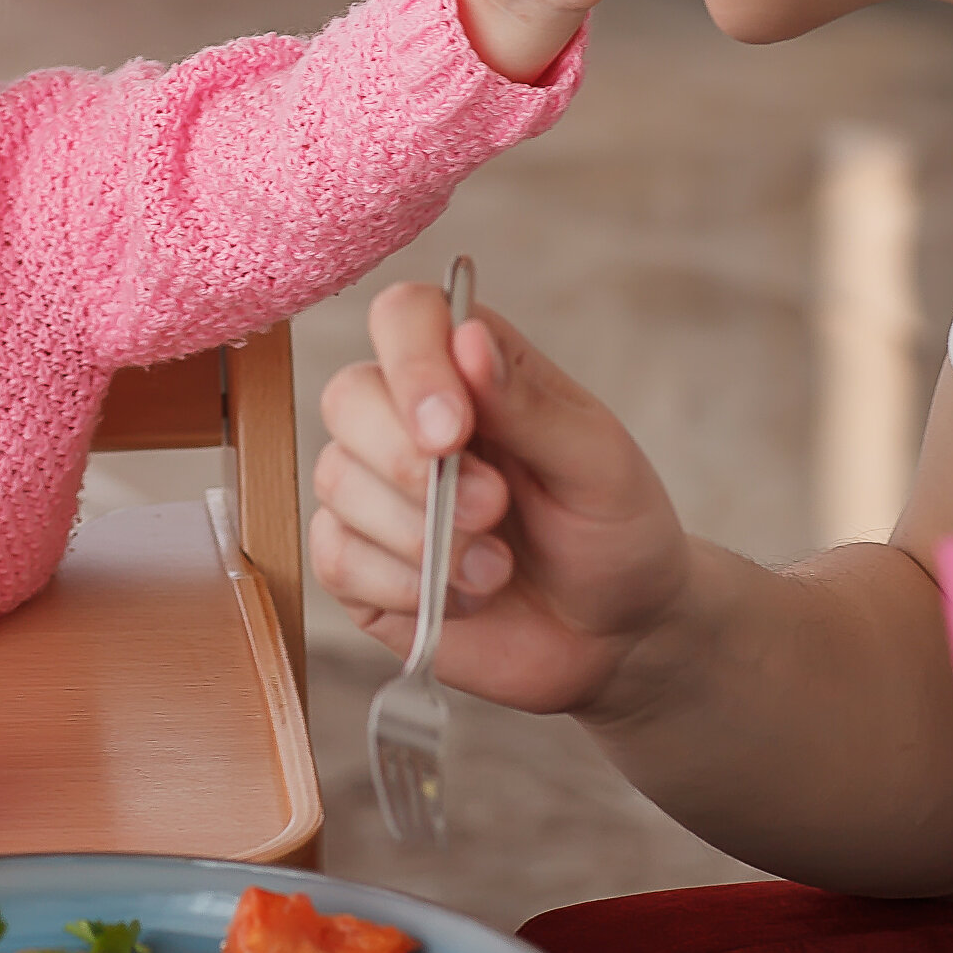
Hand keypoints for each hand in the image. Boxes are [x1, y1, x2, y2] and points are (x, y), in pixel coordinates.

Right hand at [310, 282, 692, 715]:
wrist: (617, 635)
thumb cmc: (614, 530)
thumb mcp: (596, 463)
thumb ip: (528, 405)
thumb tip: (467, 337)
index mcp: (470, 367)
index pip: (402, 317)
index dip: (411, 363)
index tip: (454, 429)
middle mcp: (408, 415)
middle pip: (348, 396)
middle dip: (412, 465)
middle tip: (493, 507)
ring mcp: (375, 489)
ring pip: (338, 480)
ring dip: (422, 536)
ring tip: (497, 567)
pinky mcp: (357, 562)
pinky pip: (335, 556)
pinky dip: (401, 584)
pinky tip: (461, 598)